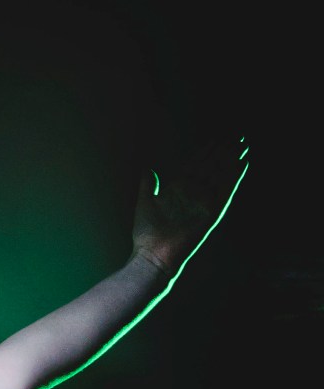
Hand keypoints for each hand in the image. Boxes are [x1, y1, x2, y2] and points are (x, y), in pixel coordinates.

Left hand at [131, 136, 249, 275]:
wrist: (153, 253)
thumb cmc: (147, 232)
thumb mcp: (145, 202)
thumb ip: (148, 185)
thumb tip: (148, 169)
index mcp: (177, 190)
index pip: (195, 165)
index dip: (206, 152)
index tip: (216, 138)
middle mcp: (193, 194)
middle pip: (211, 167)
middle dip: (223, 151)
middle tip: (236, 135)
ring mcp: (203, 201)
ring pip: (221, 175)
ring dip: (232, 160)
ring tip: (243, 144)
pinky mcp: (212, 211)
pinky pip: (225, 191)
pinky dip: (234, 177)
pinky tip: (242, 163)